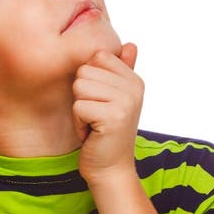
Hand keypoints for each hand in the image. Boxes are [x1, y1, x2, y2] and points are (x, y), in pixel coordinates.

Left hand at [72, 43, 143, 183]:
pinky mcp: (113, 116)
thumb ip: (120, 72)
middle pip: (85, 71)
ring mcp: (126, 101)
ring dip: (79, 110)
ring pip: (79, 86)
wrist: (111, 170)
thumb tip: (131, 44)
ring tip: (94, 124)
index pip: (97, 57)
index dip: (89, 81)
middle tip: (96, 117)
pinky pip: (78, 106)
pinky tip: (91, 134)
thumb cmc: (106, 136)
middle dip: (82, 97)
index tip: (100, 103)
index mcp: (134, 79)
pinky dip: (79, 124)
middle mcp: (134, 87)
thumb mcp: (113, 100)